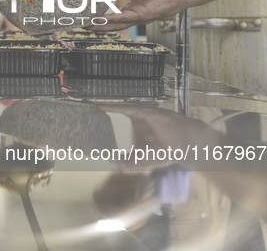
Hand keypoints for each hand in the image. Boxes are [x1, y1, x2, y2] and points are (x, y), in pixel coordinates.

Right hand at [89, 0, 188, 30]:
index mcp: (133, 7)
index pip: (115, 14)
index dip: (103, 16)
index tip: (91, 16)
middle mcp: (134, 15)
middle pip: (113, 23)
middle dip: (99, 25)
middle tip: (85, 26)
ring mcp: (138, 17)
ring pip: (117, 24)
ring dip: (103, 25)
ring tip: (90, 25)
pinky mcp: (143, 15)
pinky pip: (125, 18)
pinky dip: (114, 19)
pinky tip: (104, 19)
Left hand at [97, 104, 211, 169]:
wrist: (183, 147)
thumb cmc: (165, 152)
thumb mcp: (140, 161)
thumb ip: (125, 162)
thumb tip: (109, 160)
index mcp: (136, 126)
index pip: (116, 118)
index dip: (102, 116)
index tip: (87, 116)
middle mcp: (137, 117)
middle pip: (115, 109)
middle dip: (100, 107)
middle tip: (82, 105)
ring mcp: (141, 113)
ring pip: (120, 106)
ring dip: (105, 104)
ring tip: (88, 103)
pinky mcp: (145, 112)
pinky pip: (128, 108)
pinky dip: (115, 106)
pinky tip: (102, 106)